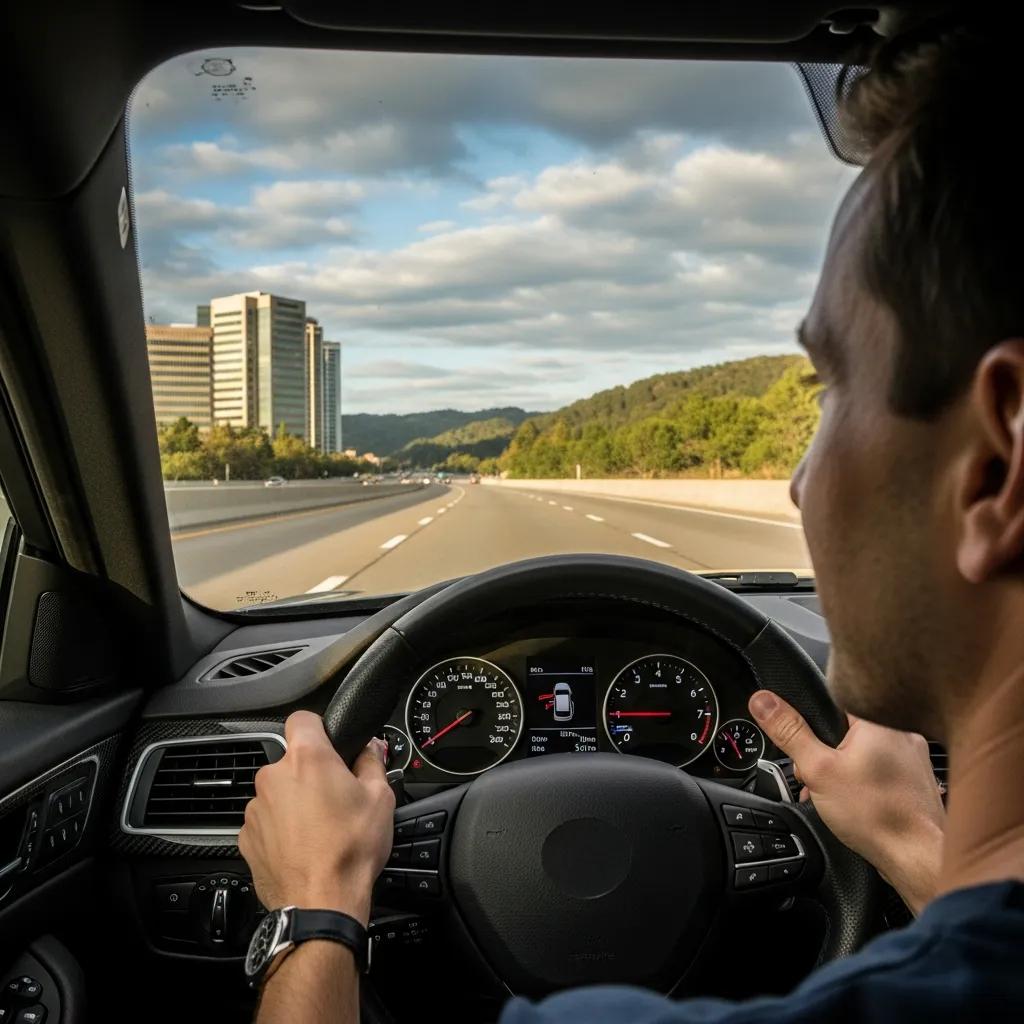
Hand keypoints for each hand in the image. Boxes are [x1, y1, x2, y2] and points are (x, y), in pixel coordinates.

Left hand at [238, 711, 395, 926]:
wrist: (320, 904)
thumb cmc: (349, 851)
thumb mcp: (380, 799)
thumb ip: (373, 763)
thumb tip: (370, 749)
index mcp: (308, 759)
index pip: (303, 718)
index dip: (318, 727)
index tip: (330, 743)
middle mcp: (274, 777)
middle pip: (292, 761)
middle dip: (311, 774)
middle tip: (336, 797)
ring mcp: (256, 808)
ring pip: (278, 793)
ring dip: (295, 802)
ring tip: (320, 828)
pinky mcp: (246, 837)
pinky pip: (266, 821)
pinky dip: (281, 829)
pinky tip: (303, 846)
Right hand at [749, 691, 944, 913]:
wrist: (917, 858)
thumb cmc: (877, 815)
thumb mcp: (818, 769)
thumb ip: (789, 732)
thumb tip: (763, 701)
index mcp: (879, 720)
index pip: (834, 701)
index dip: (811, 724)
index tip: (805, 746)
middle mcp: (902, 733)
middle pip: (845, 730)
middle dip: (824, 755)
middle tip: (818, 778)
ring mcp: (914, 759)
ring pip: (862, 754)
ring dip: (841, 772)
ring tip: (837, 797)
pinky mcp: (915, 782)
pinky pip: (879, 772)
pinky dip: (863, 785)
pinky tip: (857, 806)